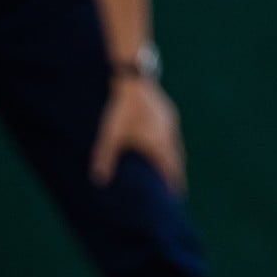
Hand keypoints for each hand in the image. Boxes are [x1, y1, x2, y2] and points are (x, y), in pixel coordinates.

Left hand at [90, 77, 186, 192]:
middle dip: (177, 175)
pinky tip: (163, 147)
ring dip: (175, 161)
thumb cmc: (121, 109)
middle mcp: (169, 136)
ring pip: (177, 148)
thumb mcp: (111, 135)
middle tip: (177, 189)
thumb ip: (105, 158)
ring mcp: (171, 124)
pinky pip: (173, 136)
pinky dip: (171, 147)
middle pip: (178, 161)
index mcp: (158, 145)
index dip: (174, 184)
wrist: (135, 80)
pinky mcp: (169, 114)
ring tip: (171, 171)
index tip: (177, 197)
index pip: (171, 170)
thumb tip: (98, 181)